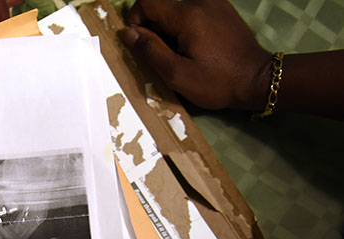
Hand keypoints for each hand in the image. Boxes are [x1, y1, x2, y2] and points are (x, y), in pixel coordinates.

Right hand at [120, 0, 272, 110]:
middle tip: (166, 56)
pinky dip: (185, 28)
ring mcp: (214, 2)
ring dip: (170, 30)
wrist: (258, 79)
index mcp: (187, 14)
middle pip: (162, 6)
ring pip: (176, 10)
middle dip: (155, 30)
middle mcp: (201, 0)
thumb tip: (127, 33)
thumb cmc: (217, 82)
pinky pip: (192, 12)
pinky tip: (196, 48)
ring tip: (183, 54)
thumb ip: (150, 51)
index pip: (147, 2)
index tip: (143, 45)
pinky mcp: (222, 8)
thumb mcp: (177, 75)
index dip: (136, 22)